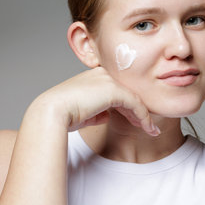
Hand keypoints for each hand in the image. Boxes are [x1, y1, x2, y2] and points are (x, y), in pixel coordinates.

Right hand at [32, 67, 159, 135]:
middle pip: (127, 93)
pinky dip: (143, 117)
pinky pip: (134, 104)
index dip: (128, 106)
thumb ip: (97, 111)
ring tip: (151, 130)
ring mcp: (108, 80)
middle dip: (139, 110)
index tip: (136, 121)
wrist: (52, 111)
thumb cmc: (63, 114)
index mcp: (94, 77)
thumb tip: (107, 115)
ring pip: (133, 98)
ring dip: (144, 116)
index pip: (117, 91)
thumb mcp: (83, 112)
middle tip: (148, 126)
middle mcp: (102, 74)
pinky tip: (148, 128)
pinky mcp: (113, 89)